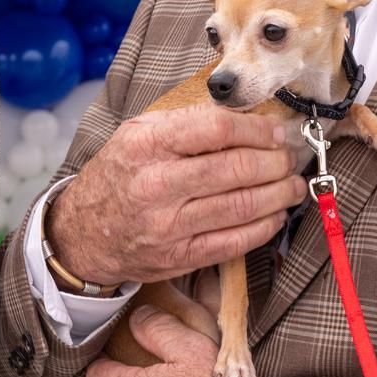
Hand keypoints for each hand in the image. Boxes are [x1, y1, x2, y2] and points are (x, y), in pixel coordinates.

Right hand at [49, 104, 305, 288]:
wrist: (83, 233)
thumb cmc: (120, 176)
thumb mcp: (139, 134)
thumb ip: (187, 123)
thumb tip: (248, 119)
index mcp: (147, 144)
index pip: (217, 130)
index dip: (257, 131)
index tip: (276, 133)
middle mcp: (157, 184)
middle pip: (236, 169)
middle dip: (275, 163)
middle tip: (290, 159)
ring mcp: (169, 225)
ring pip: (242, 206)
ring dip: (279, 195)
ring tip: (293, 185)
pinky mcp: (180, 257)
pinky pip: (235, 241)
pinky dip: (264, 227)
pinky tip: (276, 215)